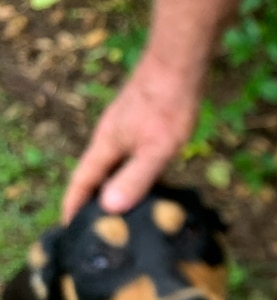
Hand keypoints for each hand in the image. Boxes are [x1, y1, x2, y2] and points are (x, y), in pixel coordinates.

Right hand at [62, 54, 201, 222]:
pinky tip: (151, 183)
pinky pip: (131, 155)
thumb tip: (110, 208)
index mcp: (106, 145)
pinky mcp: (142, 123)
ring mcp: (126, 128)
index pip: (83, 181)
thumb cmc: (167, 107)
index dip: (75, 206)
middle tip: (98, 229)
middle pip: (95, 173)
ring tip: (123, 213)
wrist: (179, 67)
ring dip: (113, 187)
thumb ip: (135, 177)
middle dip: (92, 200)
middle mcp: (111, 137)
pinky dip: (134, 173)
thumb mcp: (155, 149)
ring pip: (114, 164)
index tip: (71, 229)